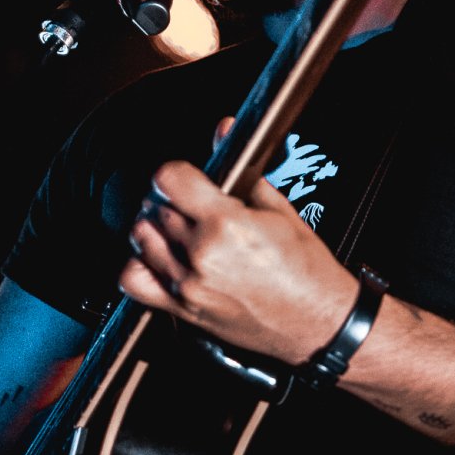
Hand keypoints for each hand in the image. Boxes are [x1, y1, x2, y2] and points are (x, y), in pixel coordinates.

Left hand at [120, 119, 357, 366]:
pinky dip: (139, 265)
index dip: (176, 172)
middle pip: (156, 207)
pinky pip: (135, 281)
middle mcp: (202, 254)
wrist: (318, 323)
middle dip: (170, 199)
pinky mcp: (184, 309)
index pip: (170, 179)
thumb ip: (244, 173)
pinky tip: (158, 257)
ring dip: (153, 227)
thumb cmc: (308, 274)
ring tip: (175, 227)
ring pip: (142, 239)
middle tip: (191, 204)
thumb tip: (224, 132)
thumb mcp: (281, 212)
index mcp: (227, 225)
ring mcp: (189, 284)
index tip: (185, 177)